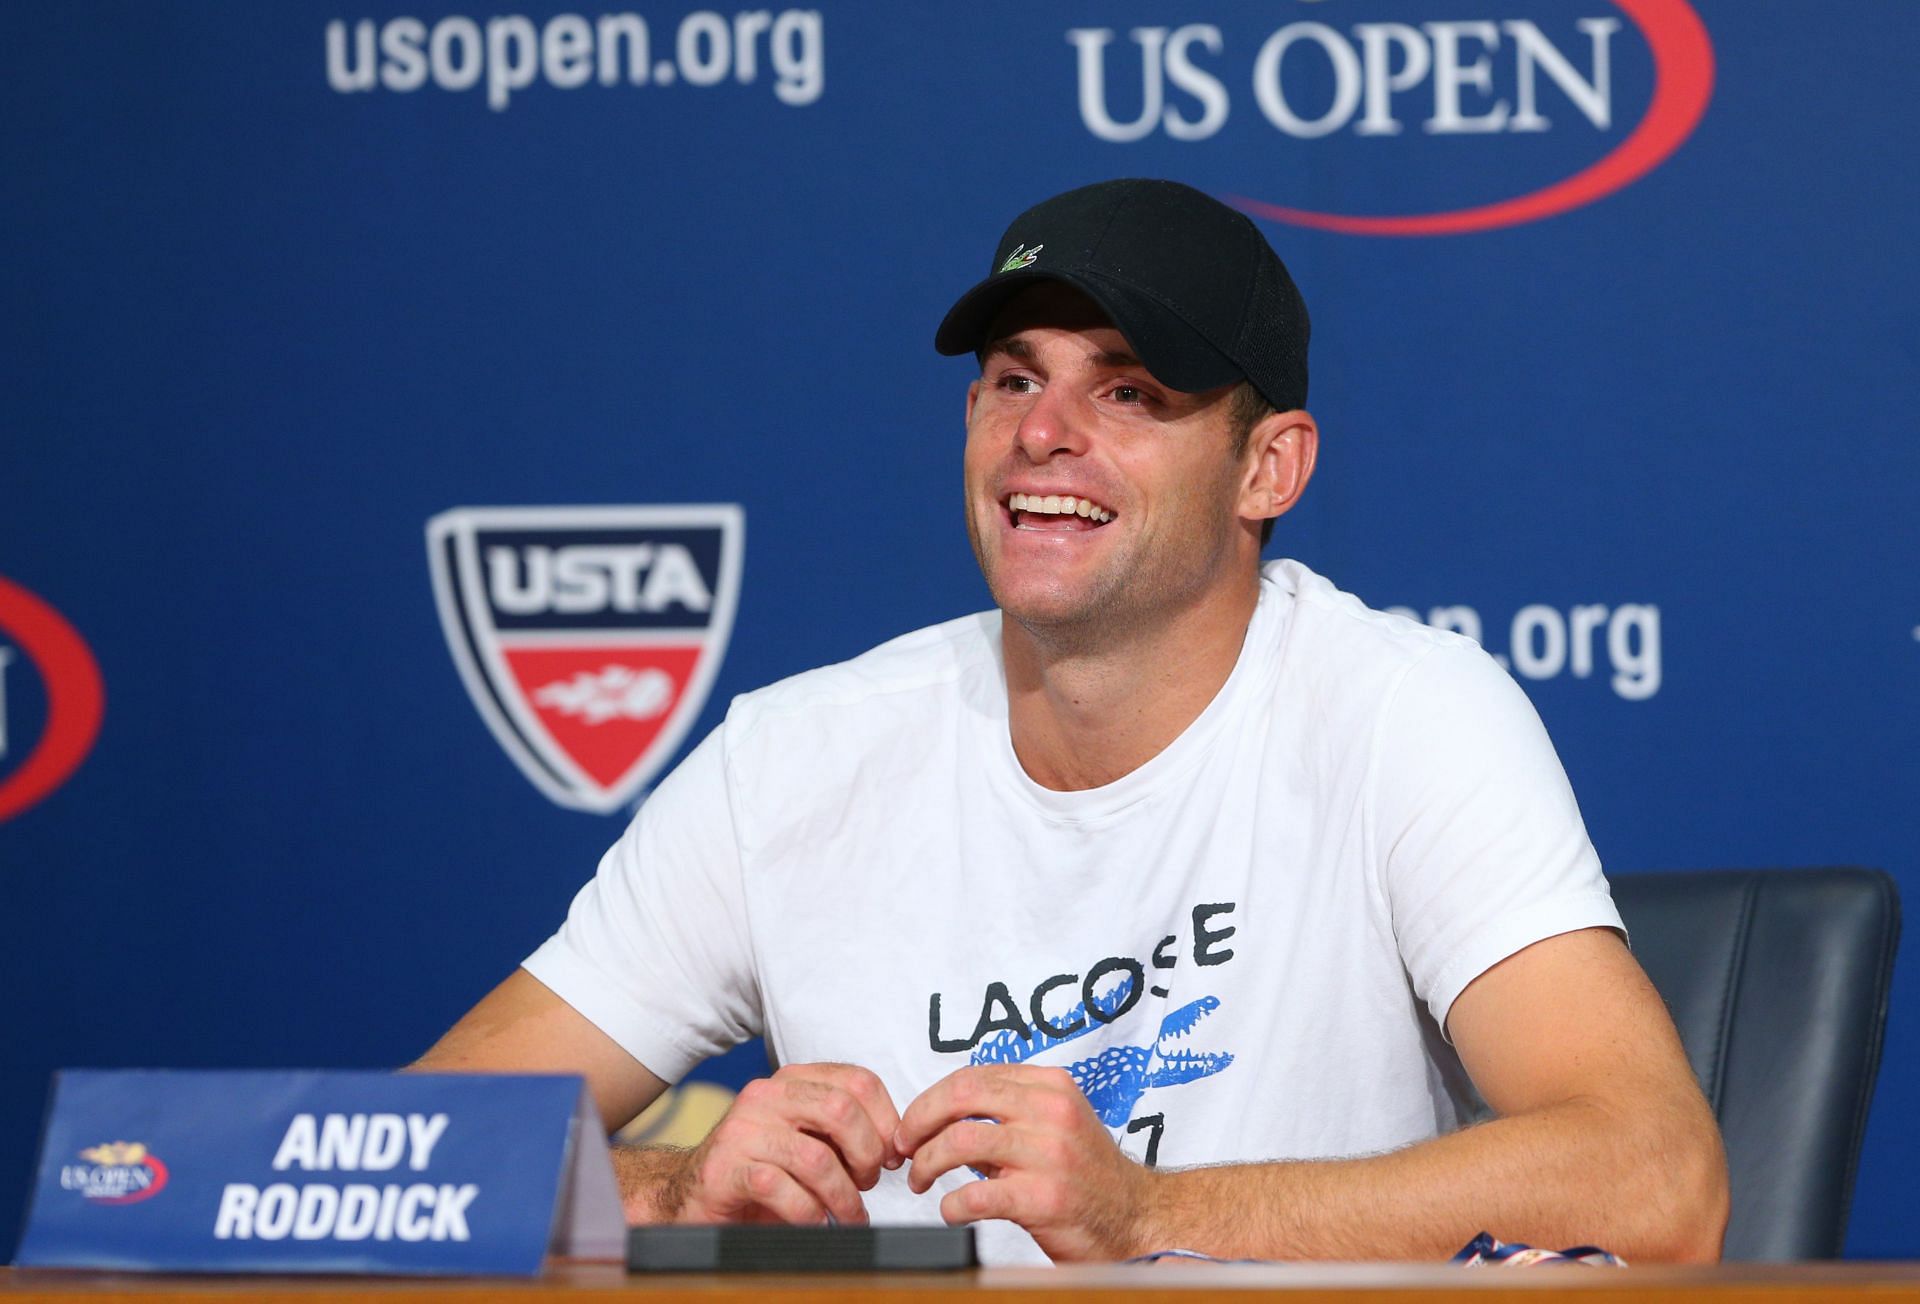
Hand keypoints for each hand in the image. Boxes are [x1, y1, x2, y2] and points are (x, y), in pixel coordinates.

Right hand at [664, 1063, 902, 1225]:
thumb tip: (893, 1147)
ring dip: (843, 1196)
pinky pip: (781, 1190)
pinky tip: (814, 1223)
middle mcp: (766, 1095)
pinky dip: (808, 1213)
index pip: (858, 1080)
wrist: (689, 1192)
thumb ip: (841, 1131)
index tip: (890, 1156)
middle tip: (868, 1183)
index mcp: (792, 1080)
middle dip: (866, 1154)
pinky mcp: (725, 1170)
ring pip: (815, 1158)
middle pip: (840, 1109)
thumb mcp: (805, 1138)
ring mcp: (742, 1131)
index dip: (886, 1120)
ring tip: (848, 1216)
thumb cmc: (760, 1168)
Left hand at [895, 1064, 1153, 1260]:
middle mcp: (1051, 1111)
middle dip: (918, 1121)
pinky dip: (951, 1205)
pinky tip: (951, 1211)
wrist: (1137, 1220)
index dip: (930, 1100)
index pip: (972, 1077)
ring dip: (926, 1162)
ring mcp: (1049, 1154)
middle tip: (903, 1147)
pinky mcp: (1044, 1198)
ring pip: (960, 1141)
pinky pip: (976, 1194)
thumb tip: (943, 1119)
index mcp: (1051, 1086)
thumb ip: (1006, 1116)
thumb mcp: (1054, 1126)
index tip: (912, 1124)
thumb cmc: (1089, 1177)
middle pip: (960, 1096)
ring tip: (920, 1180)